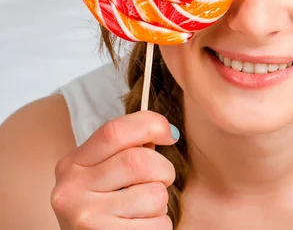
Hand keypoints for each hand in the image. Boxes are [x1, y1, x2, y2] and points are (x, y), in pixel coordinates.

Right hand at [51, 111, 178, 228]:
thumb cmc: (108, 210)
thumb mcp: (107, 175)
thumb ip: (129, 150)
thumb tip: (167, 132)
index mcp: (74, 163)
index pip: (114, 131)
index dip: (150, 125)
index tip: (170, 135)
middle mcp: (71, 187)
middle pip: (138, 161)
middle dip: (164, 169)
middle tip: (163, 180)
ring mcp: (85, 215)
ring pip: (154, 194)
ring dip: (161, 202)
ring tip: (144, 210)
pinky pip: (157, 224)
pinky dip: (159, 225)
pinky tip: (140, 227)